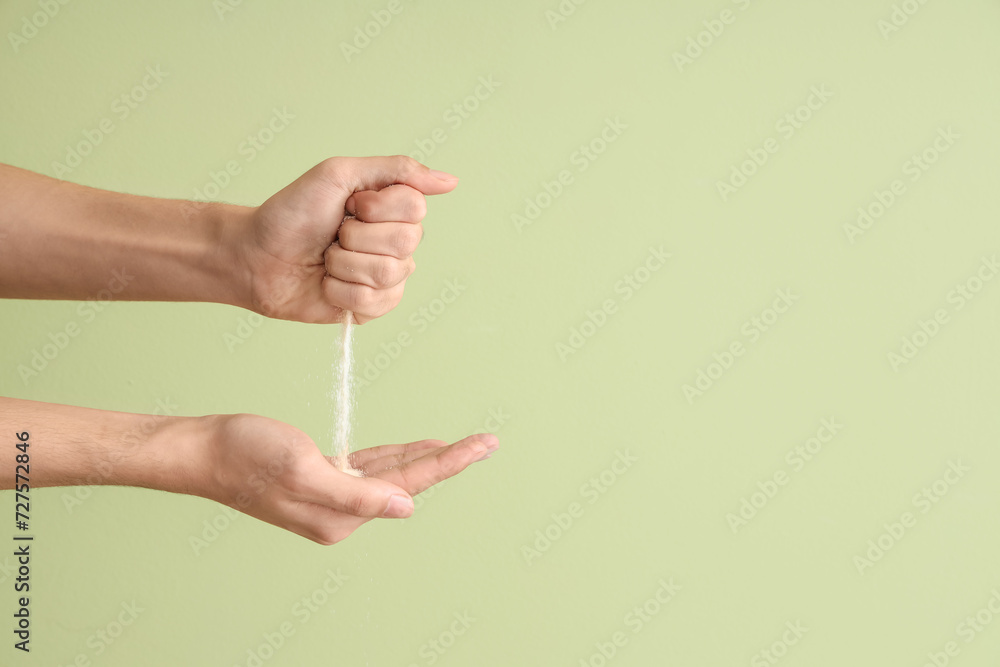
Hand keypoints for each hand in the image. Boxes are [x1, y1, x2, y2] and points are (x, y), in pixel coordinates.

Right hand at [197, 413, 497, 544]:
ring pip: (390, 474)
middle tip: (487, 442)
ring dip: (424, 458)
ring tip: (460, 445)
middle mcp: (340, 513)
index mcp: (340, 515)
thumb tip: (406, 506)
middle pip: (407, 481)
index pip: (409, 484)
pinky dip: (393, 456)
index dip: (450, 461)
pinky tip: (412, 449)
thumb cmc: (245, 455)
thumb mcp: (302, 468)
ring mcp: (330, 498)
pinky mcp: (320, 480)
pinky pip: (368, 469)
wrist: (203, 450)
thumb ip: (356, 493)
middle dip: (447, 460)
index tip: (485, 444)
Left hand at [242, 156, 458, 323]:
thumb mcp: (341, 174)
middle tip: (334, 233)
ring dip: (344, 264)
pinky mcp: (370, 309)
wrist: (256, 255)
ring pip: (388, 273)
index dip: (376, 207)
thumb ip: (398, 171)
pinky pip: (372, 302)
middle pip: (405, 242)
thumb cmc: (293, 211)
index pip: (416, 210)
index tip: (348, 205)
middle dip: (356, 236)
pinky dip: (339, 291)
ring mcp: (386, 279)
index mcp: (394, 211)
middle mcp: (397, 245)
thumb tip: (451, 181)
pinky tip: (326, 284)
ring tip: (326, 259)